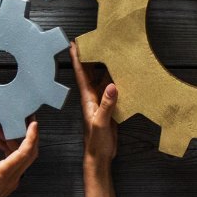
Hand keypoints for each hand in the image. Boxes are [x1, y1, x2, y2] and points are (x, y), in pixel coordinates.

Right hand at [0, 121, 38, 196]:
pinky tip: (0, 142)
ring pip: (23, 156)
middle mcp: (13, 176)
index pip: (25, 152)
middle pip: (30, 152)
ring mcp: (13, 179)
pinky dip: (11, 149)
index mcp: (4, 173)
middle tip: (26, 120)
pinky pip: (16, 161)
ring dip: (16, 141)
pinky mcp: (10, 180)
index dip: (31, 136)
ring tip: (2, 130)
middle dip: (31, 134)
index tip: (33, 123)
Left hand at [70, 43, 118, 196]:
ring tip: (109, 51)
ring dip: (104, 66)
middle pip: (90, 72)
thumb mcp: (101, 122)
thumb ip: (106, 104)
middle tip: (94, 40)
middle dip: (90, 56)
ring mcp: (101, 101)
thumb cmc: (96, 141)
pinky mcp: (109, 107)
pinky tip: (122, 73)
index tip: (74, 43)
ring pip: (102, 79)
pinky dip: (115, 79)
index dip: (77, 58)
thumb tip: (112, 85)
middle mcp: (93, 97)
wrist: (100, 156)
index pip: (81, 74)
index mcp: (88, 98)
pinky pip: (111, 89)